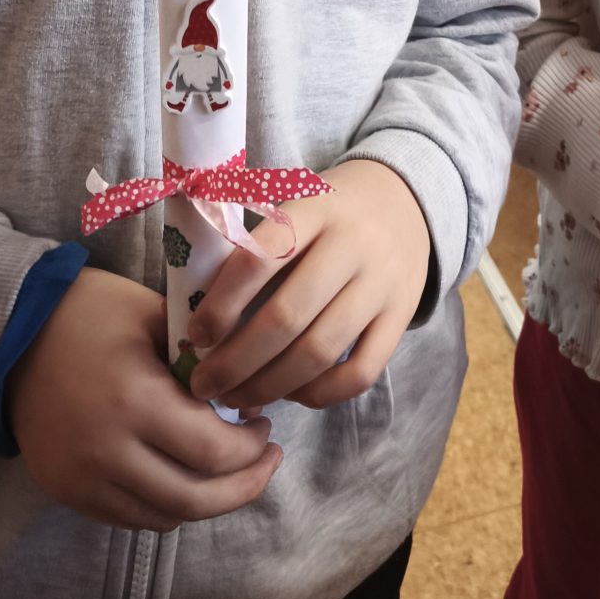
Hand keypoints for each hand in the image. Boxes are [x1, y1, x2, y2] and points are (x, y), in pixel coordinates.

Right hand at [5, 267, 281, 532]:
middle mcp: (107, 452)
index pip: (213, 451)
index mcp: (135, 400)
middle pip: (194, 499)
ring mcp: (83, 480)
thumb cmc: (90, 312)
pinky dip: (167, 505)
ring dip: (207, 501)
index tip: (265, 424)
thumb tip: (245, 393)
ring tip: (232, 471)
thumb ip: (202, 353)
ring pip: (164, 516)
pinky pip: (130, 518)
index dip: (251, 448)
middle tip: (266, 461)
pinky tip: (185, 475)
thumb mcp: (153, 314)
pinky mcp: (68, 492)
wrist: (12, 336)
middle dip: (242, 486)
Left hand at [184, 159, 430, 414]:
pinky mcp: (401, 316)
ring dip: (269, 386)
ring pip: (319, 352)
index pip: (259, 260)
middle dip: (235, 362)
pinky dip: (319, 394)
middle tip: (203, 385)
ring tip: (236, 399)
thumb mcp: (293, 204)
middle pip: (286, 317)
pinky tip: (290, 393)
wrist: (404, 199)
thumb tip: (195, 313)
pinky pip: (360, 373)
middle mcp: (351, 244)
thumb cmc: (328, 211)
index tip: (195, 336)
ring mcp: (381, 283)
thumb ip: (252, 246)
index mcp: (313, 210)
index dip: (220, 304)